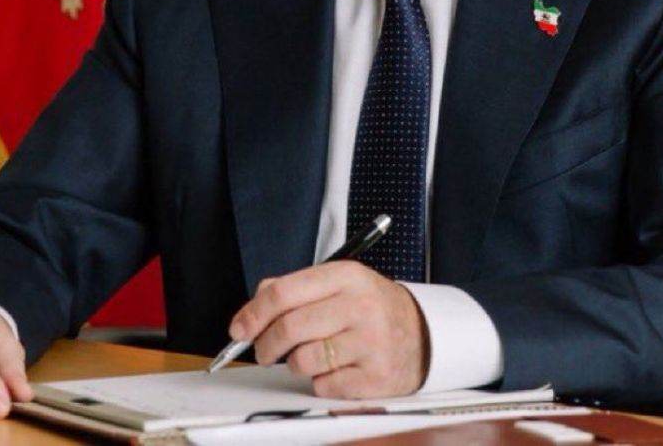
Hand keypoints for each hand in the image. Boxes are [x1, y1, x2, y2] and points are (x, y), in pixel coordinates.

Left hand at [230, 261, 428, 398]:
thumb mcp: (340, 283)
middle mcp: (360, 305)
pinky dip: (321, 382)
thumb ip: (296, 288)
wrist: (423, 334)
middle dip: (266, 345)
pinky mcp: (376, 377)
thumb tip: (253, 306)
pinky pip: (324, 386)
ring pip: (304, 360)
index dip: (254, 313)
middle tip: (264, 351)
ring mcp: (371, 342)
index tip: (239, 328)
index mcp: (346, 276)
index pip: (285, 292)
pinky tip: (336, 369)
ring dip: (297, 364)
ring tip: (311, 356)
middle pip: (290, 328)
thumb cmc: (371, 307)